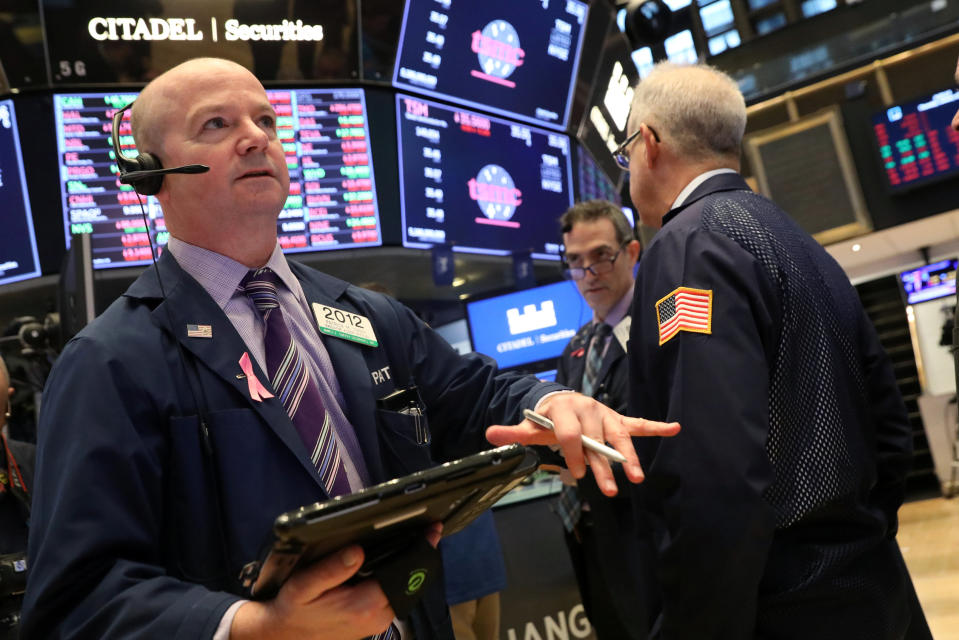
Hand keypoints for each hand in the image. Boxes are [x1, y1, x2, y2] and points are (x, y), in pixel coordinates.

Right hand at [231, 523, 443, 639]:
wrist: (284, 635)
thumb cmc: (293, 608)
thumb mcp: (304, 586)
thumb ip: (331, 569)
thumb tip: (358, 551)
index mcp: (363, 606)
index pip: (403, 576)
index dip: (419, 551)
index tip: (431, 531)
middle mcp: (377, 617)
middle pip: (410, 583)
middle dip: (421, 557)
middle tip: (429, 529)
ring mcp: (378, 622)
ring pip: (406, 590)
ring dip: (412, 567)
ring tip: (419, 539)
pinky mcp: (375, 621)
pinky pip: (396, 596)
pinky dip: (400, 578)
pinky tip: (398, 559)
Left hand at [485, 393, 678, 495]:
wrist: (559, 400)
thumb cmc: (546, 419)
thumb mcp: (529, 426)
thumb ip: (513, 431)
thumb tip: (489, 433)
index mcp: (564, 409)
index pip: (571, 434)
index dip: (573, 453)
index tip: (576, 473)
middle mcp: (588, 408)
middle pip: (596, 440)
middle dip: (602, 465)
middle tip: (609, 489)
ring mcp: (605, 414)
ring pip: (619, 437)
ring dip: (630, 457)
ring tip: (637, 477)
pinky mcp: (616, 420)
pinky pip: (638, 424)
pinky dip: (656, 427)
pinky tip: (674, 428)